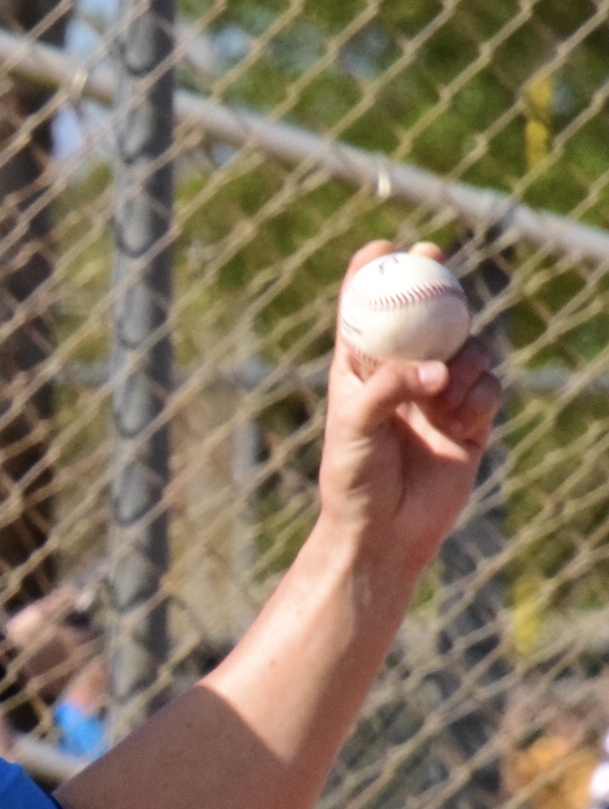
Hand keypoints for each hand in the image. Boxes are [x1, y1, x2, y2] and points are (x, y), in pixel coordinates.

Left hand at [314, 241, 501, 582]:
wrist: (383, 532)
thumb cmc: (352, 479)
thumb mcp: (355, 427)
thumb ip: (390, 389)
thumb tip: (434, 368)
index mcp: (360, 374)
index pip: (364, 315)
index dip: (371, 277)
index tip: (380, 245)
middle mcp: (401, 379)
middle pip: (425, 318)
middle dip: (434, 285)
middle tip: (434, 258)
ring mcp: (438, 398)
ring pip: (466, 349)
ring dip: (463, 356)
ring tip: (444, 390)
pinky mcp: (470, 422)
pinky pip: (488, 387)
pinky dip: (480, 393)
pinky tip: (462, 417)